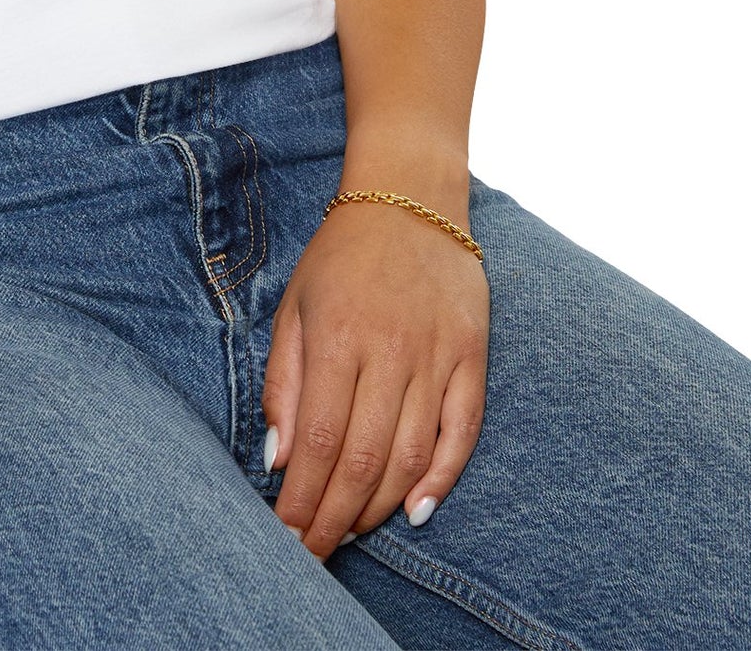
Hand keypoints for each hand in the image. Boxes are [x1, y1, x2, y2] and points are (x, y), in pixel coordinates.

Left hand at [261, 195, 489, 558]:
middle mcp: (390, 351)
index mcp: (337, 337)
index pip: (319, 441)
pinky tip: (416, 510)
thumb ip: (284, 383)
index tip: (286, 535)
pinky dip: (442, 478)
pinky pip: (462, 432)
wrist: (409, 198)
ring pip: (411, 455)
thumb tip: (278, 458)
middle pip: (363, 459)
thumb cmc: (341, 256)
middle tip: (315, 553)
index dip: (303, 498)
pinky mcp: (472, 356)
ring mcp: (436, 355)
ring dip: (380, 506)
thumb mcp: (294, 306)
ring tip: (352, 533)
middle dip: (335, 517)